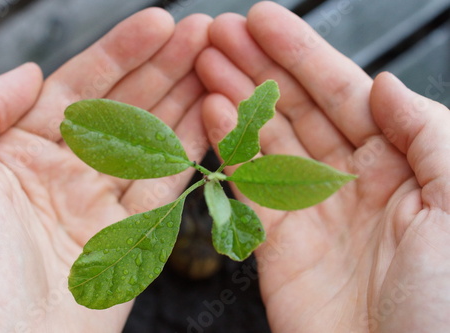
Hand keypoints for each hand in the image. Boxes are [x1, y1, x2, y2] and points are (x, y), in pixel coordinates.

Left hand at [0, 8, 210, 331]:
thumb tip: (30, 70)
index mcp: (19, 149)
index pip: (80, 85)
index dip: (122, 51)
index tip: (158, 23)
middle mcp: (64, 171)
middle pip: (126, 106)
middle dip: (165, 66)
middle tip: (201, 34)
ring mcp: (100, 204)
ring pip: (154, 142)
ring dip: (185, 102)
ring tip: (215, 65)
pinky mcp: (129, 239)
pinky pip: (167, 187)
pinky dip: (191, 154)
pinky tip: (211, 120)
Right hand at [196, 2, 449, 331]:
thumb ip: (428, 133)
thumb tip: (384, 84)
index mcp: (403, 164)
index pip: (345, 92)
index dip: (303, 53)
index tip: (264, 21)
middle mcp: (354, 182)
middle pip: (299, 109)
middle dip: (259, 67)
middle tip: (221, 33)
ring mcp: (312, 210)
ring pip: (267, 140)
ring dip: (236, 98)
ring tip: (206, 63)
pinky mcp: (279, 242)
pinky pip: (248, 184)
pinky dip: (227, 147)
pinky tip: (211, 112)